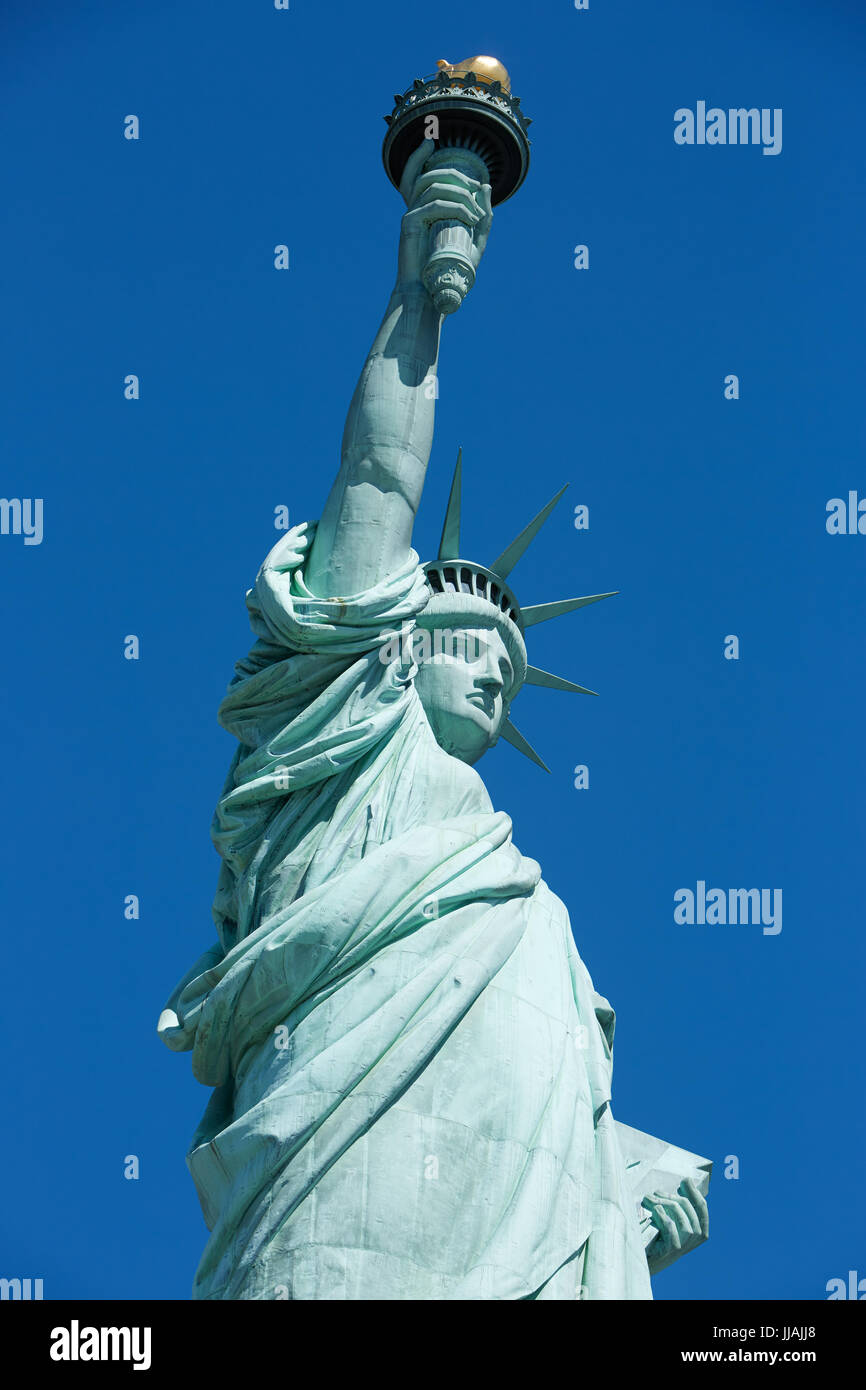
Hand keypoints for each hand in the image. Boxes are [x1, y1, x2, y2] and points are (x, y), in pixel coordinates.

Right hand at [396, 139, 492, 289]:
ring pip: (432, 186)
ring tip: (475, 210)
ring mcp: (410, 214)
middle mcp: (414, 208)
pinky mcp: (409, 223)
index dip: (423, 157)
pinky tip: (469, 218)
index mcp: (424, 208)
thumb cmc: (449, 270)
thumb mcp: (474, 241)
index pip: (419, 174)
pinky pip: (433, 205)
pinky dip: (454, 207)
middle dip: (454, 174)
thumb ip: (482, 217)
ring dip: (458, 193)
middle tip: (475, 186)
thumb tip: (485, 186)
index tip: (463, 170)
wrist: (428, 293)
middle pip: (427, 174)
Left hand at [643, 1177, 708, 1274]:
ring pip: (679, 1215)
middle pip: (689, 1208)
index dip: (694, 1192)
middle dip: (672, 1196)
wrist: (643, 1260)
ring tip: (648, 1199)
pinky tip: (653, 1210)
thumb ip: (681, 1205)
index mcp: (699, 1232)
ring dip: (663, 1203)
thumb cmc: (657, 1236)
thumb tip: (687, 1180)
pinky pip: (670, 1225)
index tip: (683, 1181)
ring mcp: (685, 1244)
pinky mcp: (673, 1249)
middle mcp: (695, 1239)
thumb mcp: (673, 1219)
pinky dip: (661, 1214)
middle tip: (656, 1192)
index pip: (702, 1208)